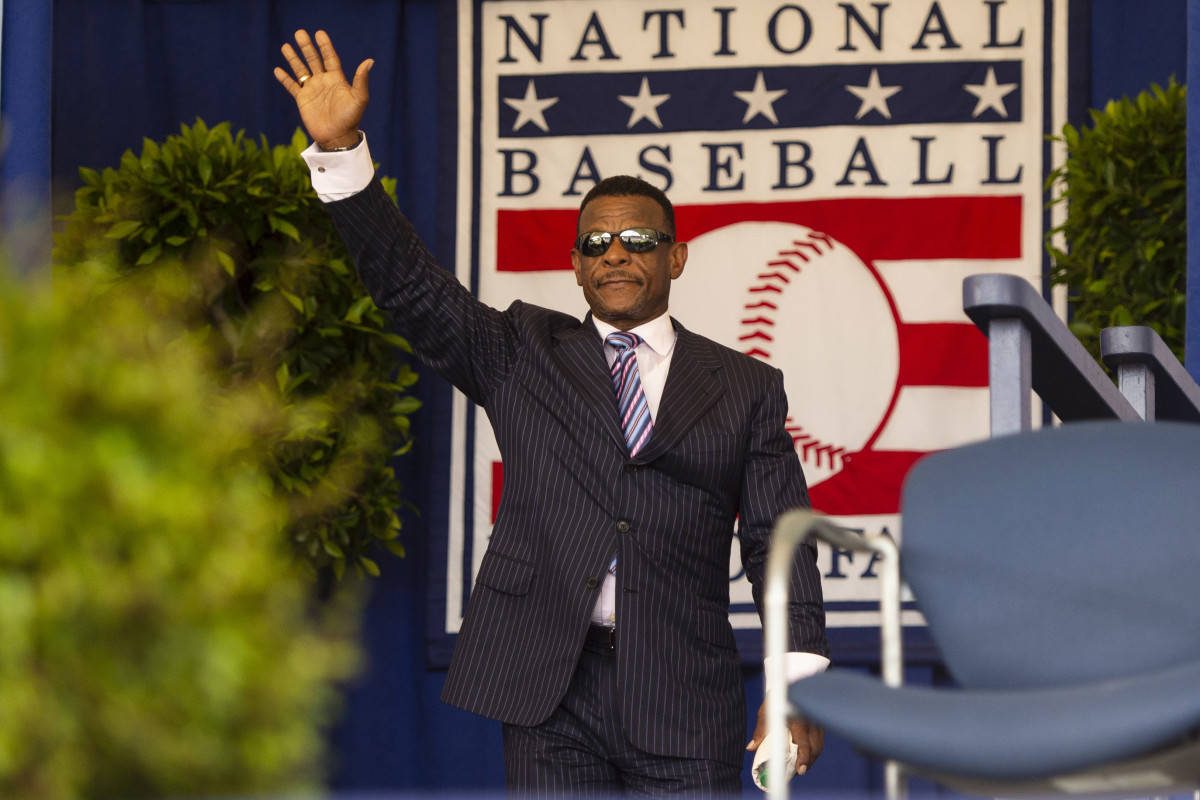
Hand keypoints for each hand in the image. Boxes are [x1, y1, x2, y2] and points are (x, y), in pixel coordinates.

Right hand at [274, 29, 371, 149]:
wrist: (337, 137)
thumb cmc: (350, 118)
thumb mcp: (359, 98)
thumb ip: (361, 80)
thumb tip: (369, 61)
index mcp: (337, 79)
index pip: (330, 57)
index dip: (325, 45)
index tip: (319, 33)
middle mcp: (323, 81)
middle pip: (313, 59)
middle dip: (306, 47)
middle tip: (299, 33)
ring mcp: (312, 90)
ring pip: (300, 70)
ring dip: (293, 59)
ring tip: (286, 46)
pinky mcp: (302, 100)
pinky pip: (292, 86)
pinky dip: (285, 79)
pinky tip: (277, 70)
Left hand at [747, 700, 823, 775]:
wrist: (791, 683)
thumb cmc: (777, 698)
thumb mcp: (766, 711)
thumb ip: (761, 730)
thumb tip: (750, 748)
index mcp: (797, 718)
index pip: (804, 743)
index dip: (804, 758)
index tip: (800, 770)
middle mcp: (810, 720)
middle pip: (815, 748)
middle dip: (808, 763)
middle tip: (798, 772)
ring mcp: (817, 721)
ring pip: (819, 745)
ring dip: (811, 758)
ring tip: (800, 766)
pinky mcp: (820, 722)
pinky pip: (820, 740)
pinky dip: (814, 749)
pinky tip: (805, 755)